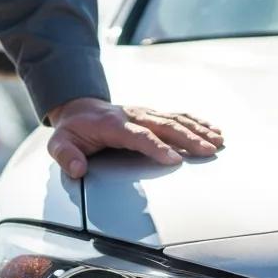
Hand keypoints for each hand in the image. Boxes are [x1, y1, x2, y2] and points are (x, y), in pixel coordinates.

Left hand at [46, 97, 222, 178]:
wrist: (79, 108)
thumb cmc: (73, 130)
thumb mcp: (59, 143)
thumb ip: (66, 156)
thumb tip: (78, 169)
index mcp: (113, 125)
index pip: (139, 136)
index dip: (157, 147)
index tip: (174, 159)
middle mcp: (134, 115)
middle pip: (165, 126)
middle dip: (188, 138)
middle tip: (208, 151)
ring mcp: (146, 113)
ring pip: (176, 119)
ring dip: (198, 130)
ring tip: (218, 142)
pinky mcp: (153, 114)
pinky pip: (178, 116)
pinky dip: (197, 122)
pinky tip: (213, 130)